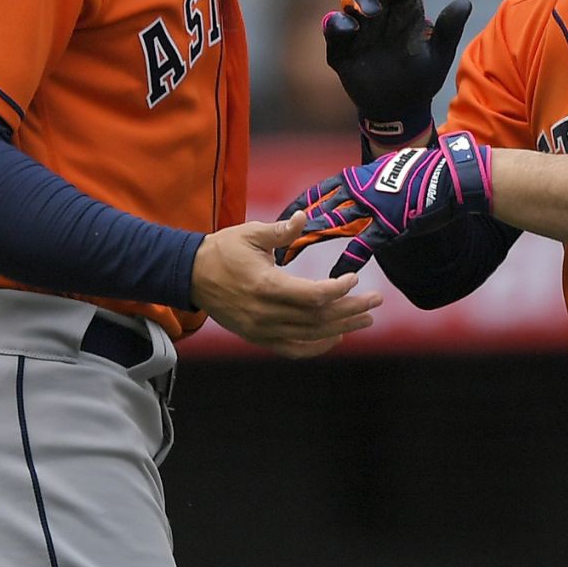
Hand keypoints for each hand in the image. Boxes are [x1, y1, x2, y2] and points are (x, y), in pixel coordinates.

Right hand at [192, 213, 382, 357]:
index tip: (354, 279)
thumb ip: (281, 230)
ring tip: (366, 319)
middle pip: (318, 319)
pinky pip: (293, 349)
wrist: (191, 275)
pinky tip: (337, 337)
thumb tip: (305, 217)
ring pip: (310, 335)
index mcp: (265, 286)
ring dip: (341, 327)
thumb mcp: (251, 233)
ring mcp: (261, 329)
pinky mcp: (258, 337)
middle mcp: (265, 313)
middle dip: (351, 310)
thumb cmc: (223, 250)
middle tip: (376, 301)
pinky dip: (317, 346)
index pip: (312, 296)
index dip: (338, 290)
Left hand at [276, 132, 493, 274]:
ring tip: (286, 259)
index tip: (279, 222)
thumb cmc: (422, 173)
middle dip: (292, 229)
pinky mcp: (389, 224)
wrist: (448, 176)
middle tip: (271, 246)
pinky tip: (333, 277)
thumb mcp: (388, 170)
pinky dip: (346, 262)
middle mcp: (358, 191)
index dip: (296, 209)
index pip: (316, 193)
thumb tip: (355, 189)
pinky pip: (361, 246)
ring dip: (307, 243)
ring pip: (331, 226)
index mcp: (356, 178)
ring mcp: (372, 208)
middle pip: (316, 211)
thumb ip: (368, 183)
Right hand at [323, 0, 471, 143]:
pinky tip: (351, 27)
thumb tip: (464, 1)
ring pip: (352, 0)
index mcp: (405, 11)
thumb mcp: (439, 56)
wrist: (401, 110)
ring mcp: (360, 29)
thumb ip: (449, 28)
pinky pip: (334, 27)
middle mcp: (380, 14)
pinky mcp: (342, 47)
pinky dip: (338, 23)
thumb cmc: (422, 79)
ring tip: (371, 12)